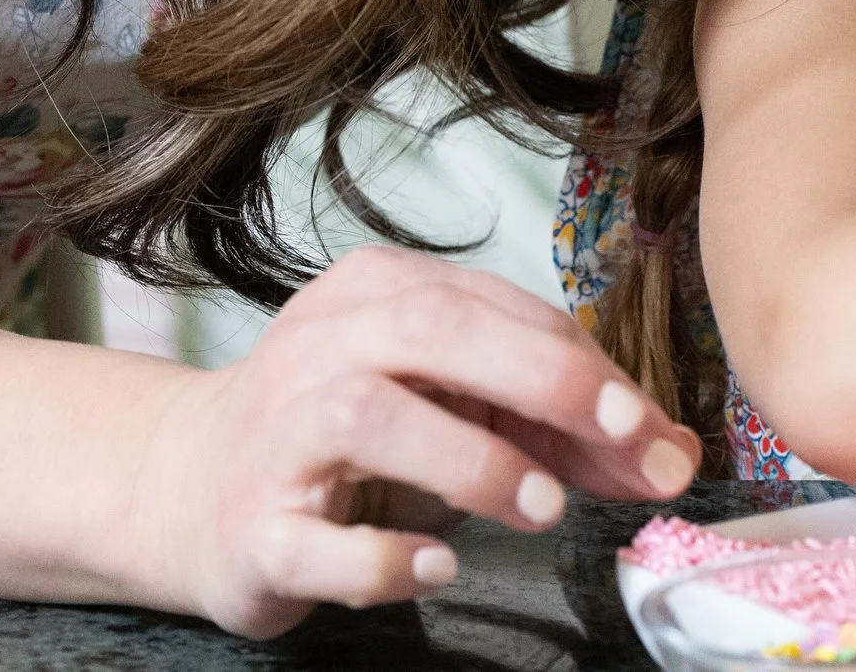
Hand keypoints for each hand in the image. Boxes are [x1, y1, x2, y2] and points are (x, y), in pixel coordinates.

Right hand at [130, 245, 699, 636]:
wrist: (186, 489)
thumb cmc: (346, 436)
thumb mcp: (449, 400)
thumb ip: (550, 419)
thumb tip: (669, 451)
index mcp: (379, 289)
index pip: (501, 311)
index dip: (585, 365)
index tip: (653, 427)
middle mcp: (322, 342)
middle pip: (436, 331)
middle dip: (543, 380)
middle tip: (620, 439)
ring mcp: (275, 432)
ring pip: (373, 419)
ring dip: (475, 462)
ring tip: (542, 507)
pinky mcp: (249, 527)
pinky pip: (316, 541)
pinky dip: (385, 555)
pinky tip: (438, 567)